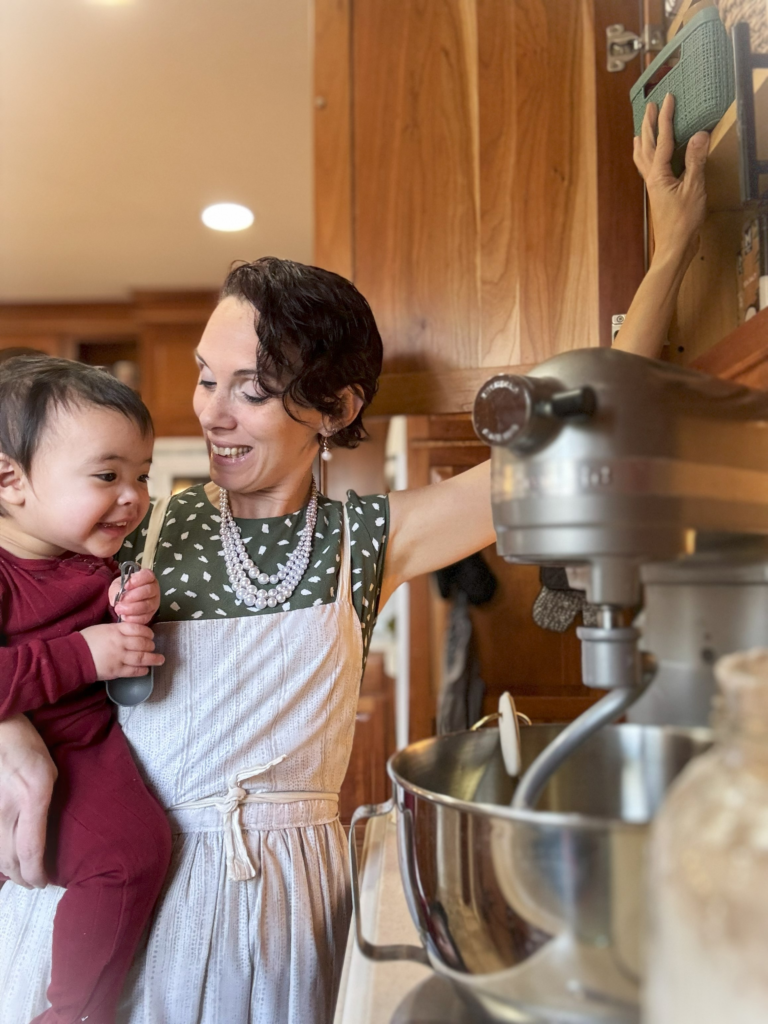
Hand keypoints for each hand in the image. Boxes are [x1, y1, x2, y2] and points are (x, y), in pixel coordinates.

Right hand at [0, 715, 55, 887]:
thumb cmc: (27, 748)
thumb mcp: (49, 773)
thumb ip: (46, 804)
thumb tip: (45, 834)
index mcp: (33, 797)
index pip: (31, 850)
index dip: (36, 873)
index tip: (44, 882)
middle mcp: (7, 809)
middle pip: (10, 859)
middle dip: (23, 877)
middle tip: (34, 882)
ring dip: (8, 870)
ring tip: (20, 874)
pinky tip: (5, 858)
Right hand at [80, 622, 163, 679]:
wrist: (74, 656)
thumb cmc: (87, 640)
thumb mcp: (103, 628)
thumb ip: (118, 630)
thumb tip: (132, 632)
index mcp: (116, 630)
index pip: (138, 629)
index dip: (148, 632)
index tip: (151, 635)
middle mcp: (120, 643)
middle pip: (142, 643)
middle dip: (151, 646)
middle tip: (153, 647)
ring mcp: (119, 657)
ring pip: (141, 658)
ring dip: (153, 659)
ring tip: (160, 660)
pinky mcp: (116, 671)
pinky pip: (133, 671)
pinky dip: (142, 670)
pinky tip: (146, 669)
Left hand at [109, 568, 160, 624]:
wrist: (124, 601)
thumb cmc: (123, 589)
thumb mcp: (117, 585)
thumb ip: (116, 589)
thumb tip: (117, 599)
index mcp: (148, 578)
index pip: (148, 575)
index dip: (138, 580)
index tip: (125, 586)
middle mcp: (154, 589)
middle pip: (148, 591)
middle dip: (132, 596)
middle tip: (120, 601)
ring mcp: (154, 603)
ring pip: (146, 606)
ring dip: (131, 609)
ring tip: (119, 610)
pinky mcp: (150, 615)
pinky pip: (145, 618)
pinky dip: (133, 618)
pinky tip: (124, 617)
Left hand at [633, 93, 708, 264]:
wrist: (675, 247)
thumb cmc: (683, 222)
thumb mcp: (694, 189)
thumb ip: (695, 161)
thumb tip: (698, 135)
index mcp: (659, 174)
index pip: (662, 139)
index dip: (665, 118)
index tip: (667, 99)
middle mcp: (652, 178)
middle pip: (646, 146)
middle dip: (648, 125)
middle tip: (650, 106)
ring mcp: (654, 186)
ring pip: (644, 158)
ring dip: (643, 141)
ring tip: (640, 130)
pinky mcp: (659, 194)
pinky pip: (649, 170)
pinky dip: (647, 159)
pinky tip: (651, 160)